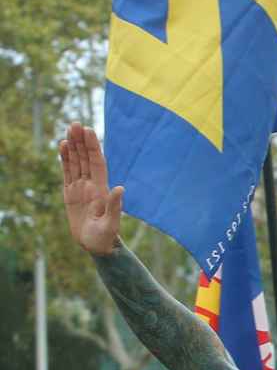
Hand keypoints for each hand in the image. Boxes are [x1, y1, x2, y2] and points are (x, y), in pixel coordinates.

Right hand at [60, 122, 123, 256]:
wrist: (97, 246)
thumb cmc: (106, 237)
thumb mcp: (111, 223)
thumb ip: (115, 206)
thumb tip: (120, 189)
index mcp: (101, 189)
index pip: (97, 163)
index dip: (93, 147)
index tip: (89, 131)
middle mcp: (92, 185)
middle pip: (86, 158)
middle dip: (81, 141)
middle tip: (76, 123)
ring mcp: (81, 188)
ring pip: (76, 162)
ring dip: (73, 146)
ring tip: (69, 129)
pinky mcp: (71, 193)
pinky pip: (67, 172)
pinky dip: (65, 159)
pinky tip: (63, 146)